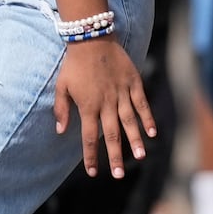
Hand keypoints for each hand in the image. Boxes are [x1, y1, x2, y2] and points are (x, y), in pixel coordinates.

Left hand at [53, 37, 157, 178]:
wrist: (91, 38)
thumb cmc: (74, 64)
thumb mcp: (61, 86)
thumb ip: (61, 109)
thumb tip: (61, 131)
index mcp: (88, 106)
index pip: (88, 137)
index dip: (91, 156)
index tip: (92, 172)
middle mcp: (106, 103)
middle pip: (111, 135)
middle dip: (115, 156)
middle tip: (119, 174)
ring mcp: (121, 93)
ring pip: (129, 121)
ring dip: (134, 141)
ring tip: (140, 157)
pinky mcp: (133, 83)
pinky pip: (141, 103)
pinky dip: (147, 118)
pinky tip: (151, 133)